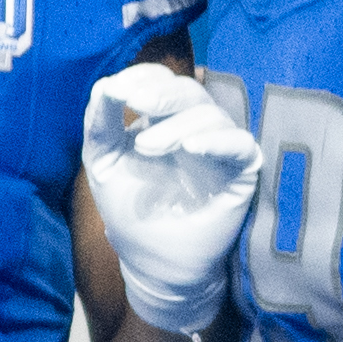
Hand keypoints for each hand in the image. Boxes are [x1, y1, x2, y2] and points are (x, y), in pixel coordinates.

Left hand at [78, 60, 259, 330]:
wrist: (154, 264)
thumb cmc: (130, 212)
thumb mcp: (105, 163)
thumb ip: (100, 124)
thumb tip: (104, 85)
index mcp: (164, 120)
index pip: (163, 81)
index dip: (144, 77)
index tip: (118, 90)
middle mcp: (196, 128)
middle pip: (189, 91)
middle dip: (161, 93)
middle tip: (135, 103)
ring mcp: (221, 149)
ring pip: (211, 115)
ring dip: (177, 125)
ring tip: (147, 148)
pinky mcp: (242, 172)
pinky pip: (241, 144)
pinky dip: (218, 140)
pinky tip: (192, 148)